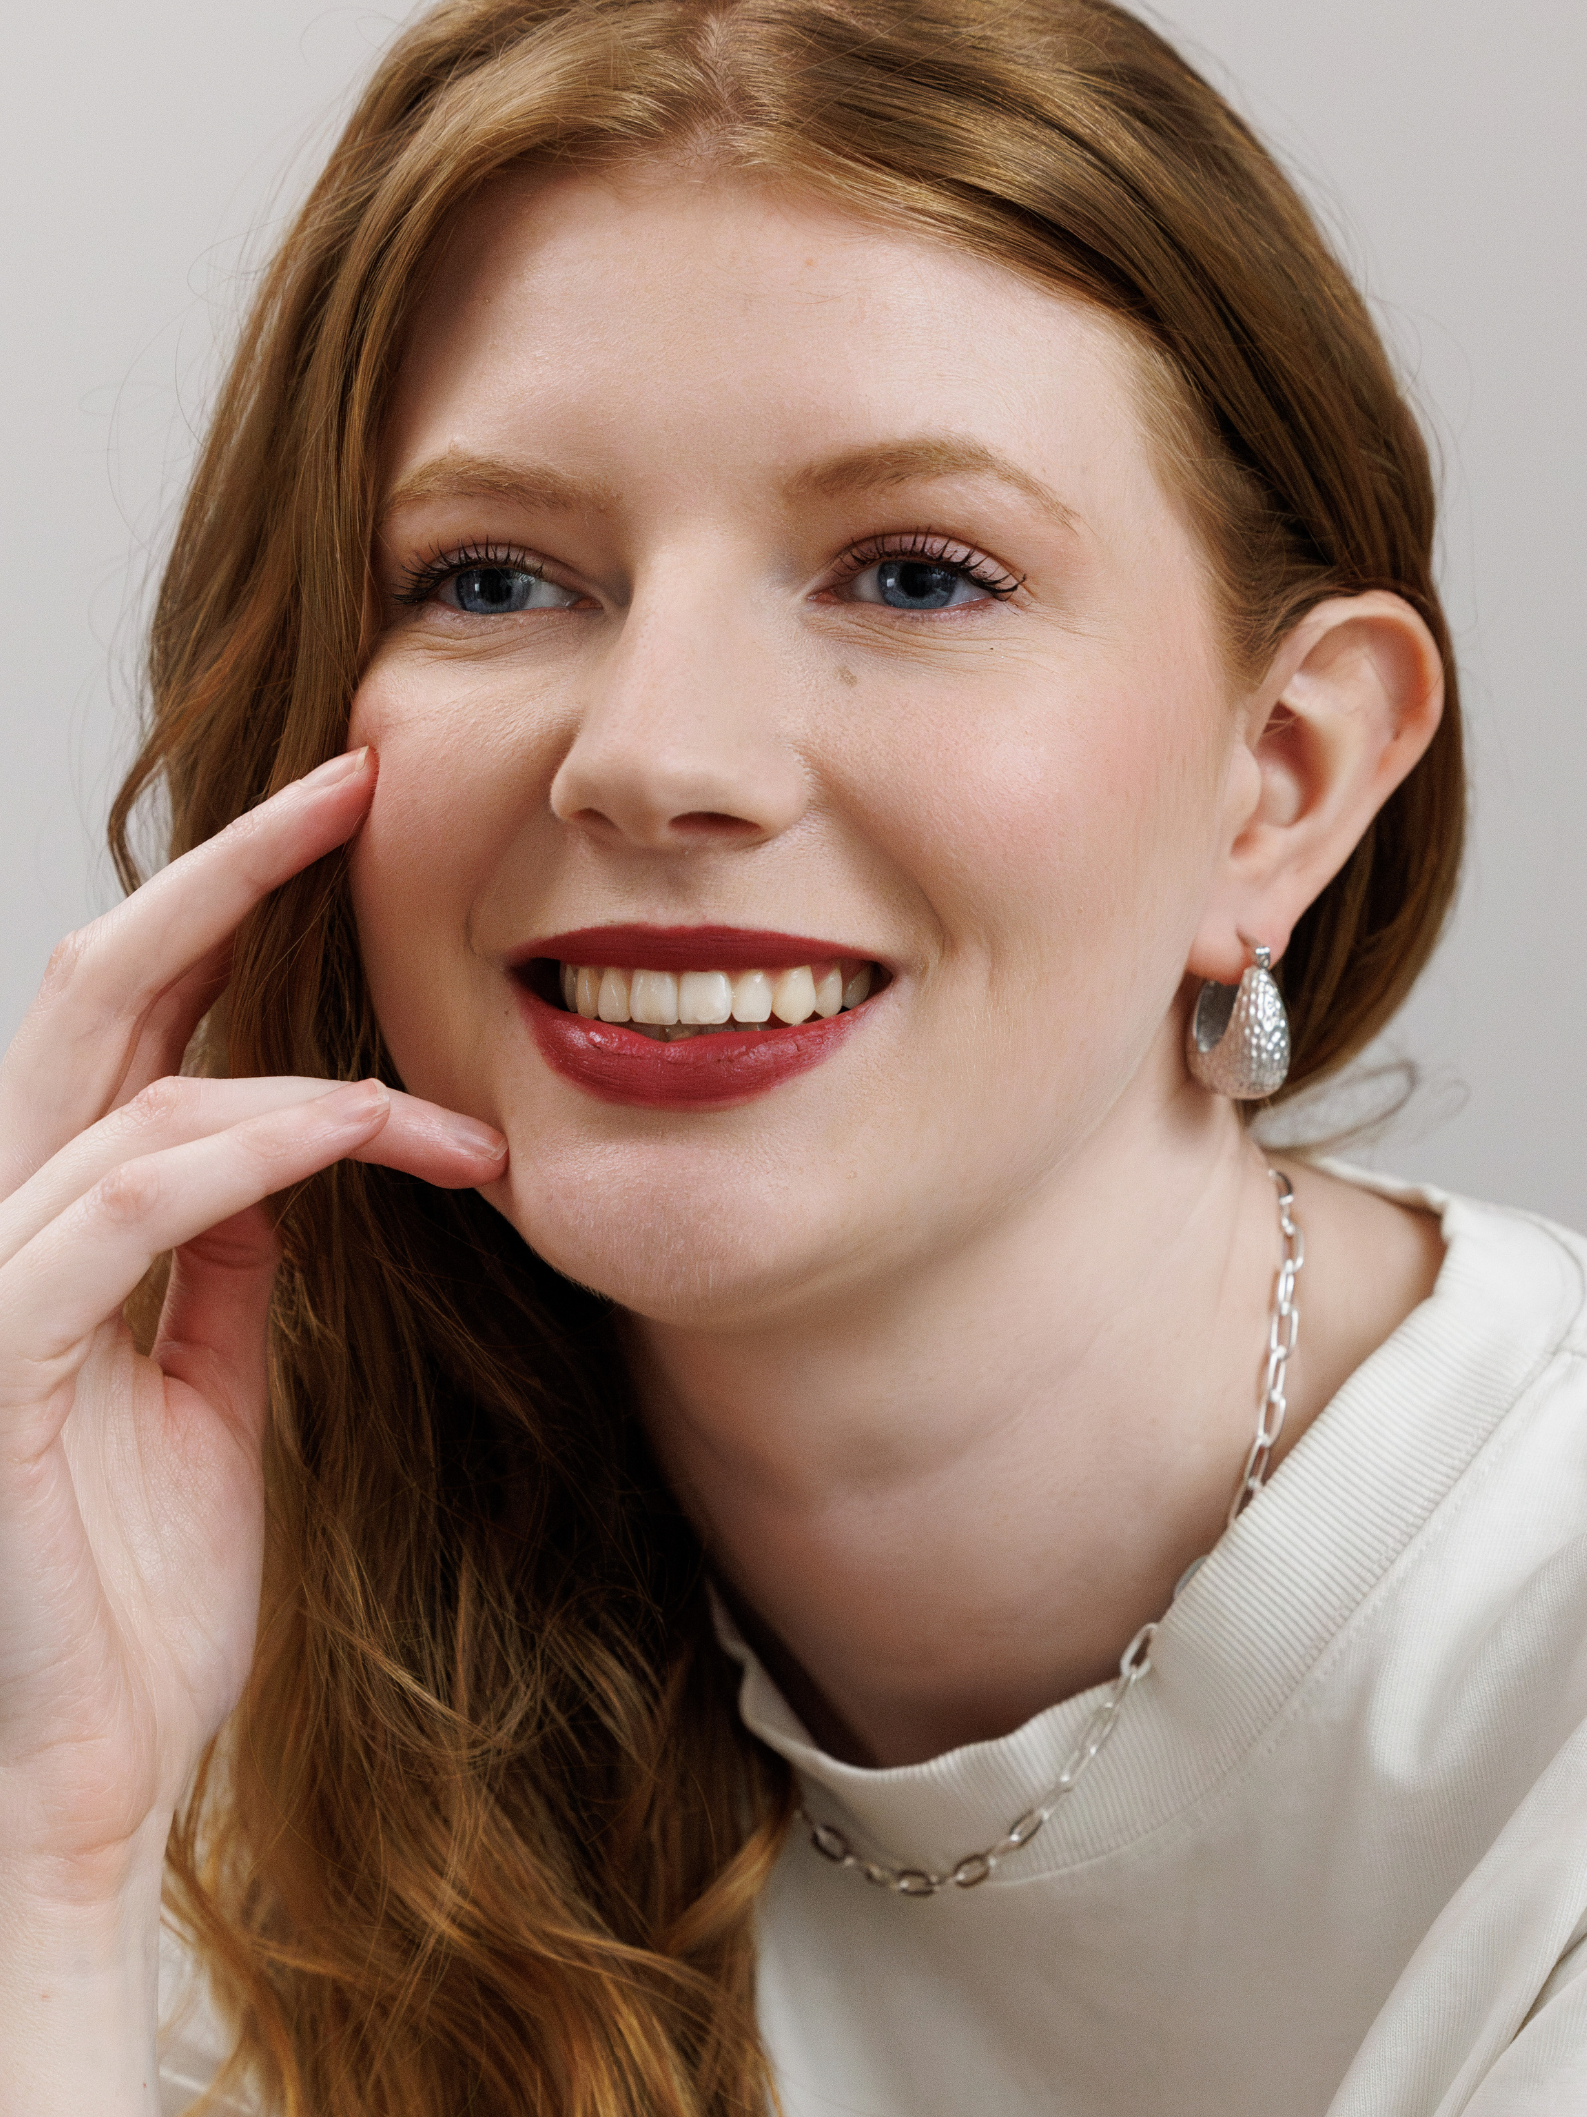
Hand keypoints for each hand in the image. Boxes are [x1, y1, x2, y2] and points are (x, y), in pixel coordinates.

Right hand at [0, 747, 504, 1911]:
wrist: (82, 1768)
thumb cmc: (137, 1590)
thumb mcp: (210, 1385)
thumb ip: (228, 1260)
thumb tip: (291, 1141)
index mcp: (61, 1226)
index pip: (135, 1020)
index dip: (224, 905)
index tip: (342, 823)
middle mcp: (8, 1224)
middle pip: (99, 986)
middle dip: (225, 874)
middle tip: (353, 788)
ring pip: (130, 1084)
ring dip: (315, 1079)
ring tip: (456, 1125)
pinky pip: (128, 1205)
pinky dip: (253, 1151)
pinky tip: (364, 1140)